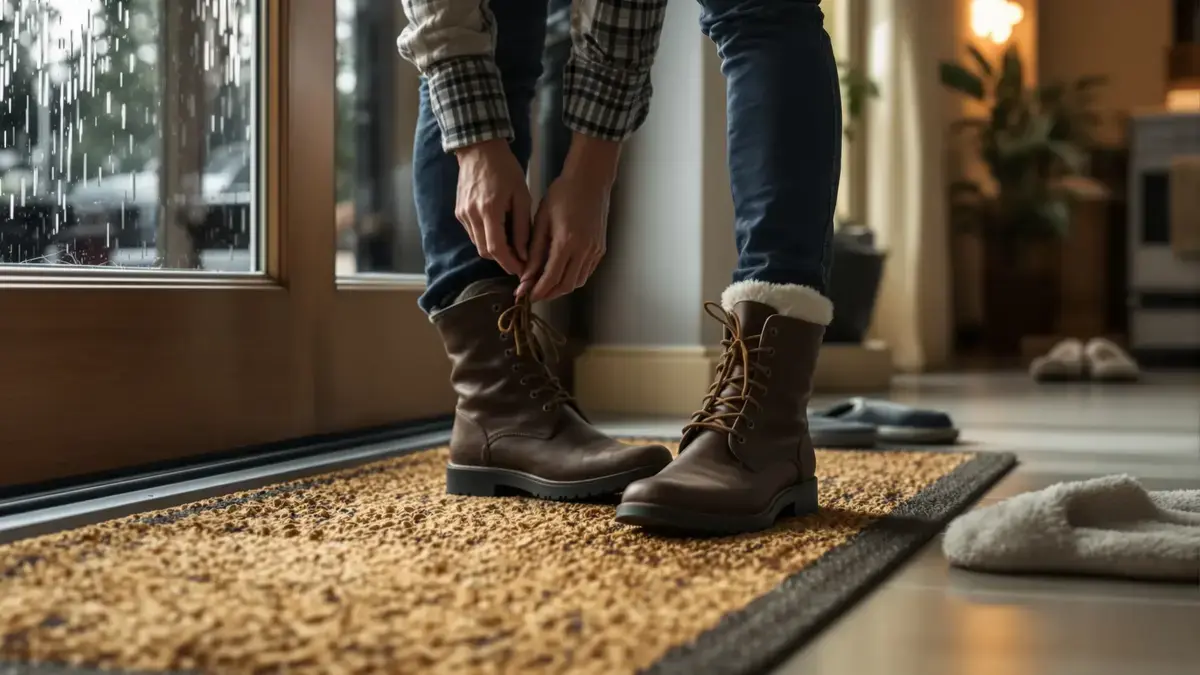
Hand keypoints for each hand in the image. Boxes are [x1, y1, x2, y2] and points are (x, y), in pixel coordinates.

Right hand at [454, 139, 531, 275]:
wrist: (479, 149)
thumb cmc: (505, 169)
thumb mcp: (521, 196)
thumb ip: (522, 227)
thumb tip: (524, 254)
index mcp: (489, 210)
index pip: (497, 249)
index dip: (509, 263)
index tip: (522, 270)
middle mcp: (471, 215)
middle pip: (485, 252)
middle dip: (502, 260)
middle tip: (520, 260)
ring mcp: (462, 214)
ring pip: (477, 244)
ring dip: (494, 250)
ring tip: (512, 247)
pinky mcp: (458, 212)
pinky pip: (472, 234)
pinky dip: (485, 238)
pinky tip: (498, 232)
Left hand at [519, 134, 619, 301]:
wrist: (590, 180)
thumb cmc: (563, 194)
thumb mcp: (542, 220)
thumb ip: (534, 250)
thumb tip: (525, 275)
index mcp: (567, 242)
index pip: (551, 277)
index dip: (537, 290)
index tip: (524, 295)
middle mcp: (584, 250)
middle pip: (566, 285)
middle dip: (548, 294)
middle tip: (532, 294)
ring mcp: (595, 251)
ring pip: (577, 282)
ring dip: (560, 288)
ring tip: (544, 285)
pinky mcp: (600, 249)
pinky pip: (586, 272)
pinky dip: (572, 278)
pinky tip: (561, 273)